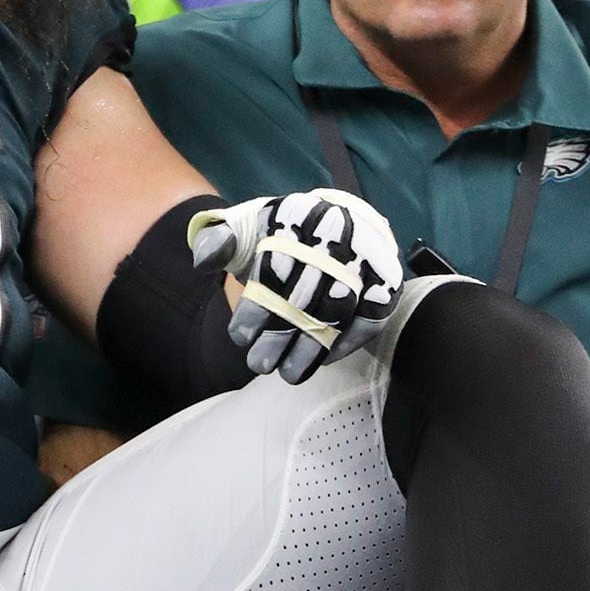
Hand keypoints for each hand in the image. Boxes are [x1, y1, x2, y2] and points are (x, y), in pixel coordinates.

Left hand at [190, 189, 403, 382]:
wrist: (333, 219)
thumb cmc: (281, 231)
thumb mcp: (247, 226)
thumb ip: (219, 239)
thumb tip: (202, 261)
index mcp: (297, 216)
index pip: (275, 270)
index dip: (256, 308)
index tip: (239, 337)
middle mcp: (337, 234)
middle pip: (305, 295)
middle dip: (280, 336)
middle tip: (258, 365)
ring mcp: (366, 257)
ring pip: (338, 311)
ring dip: (313, 347)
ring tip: (289, 374)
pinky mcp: (387, 281)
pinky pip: (372, 316)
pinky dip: (349, 341)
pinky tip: (324, 360)